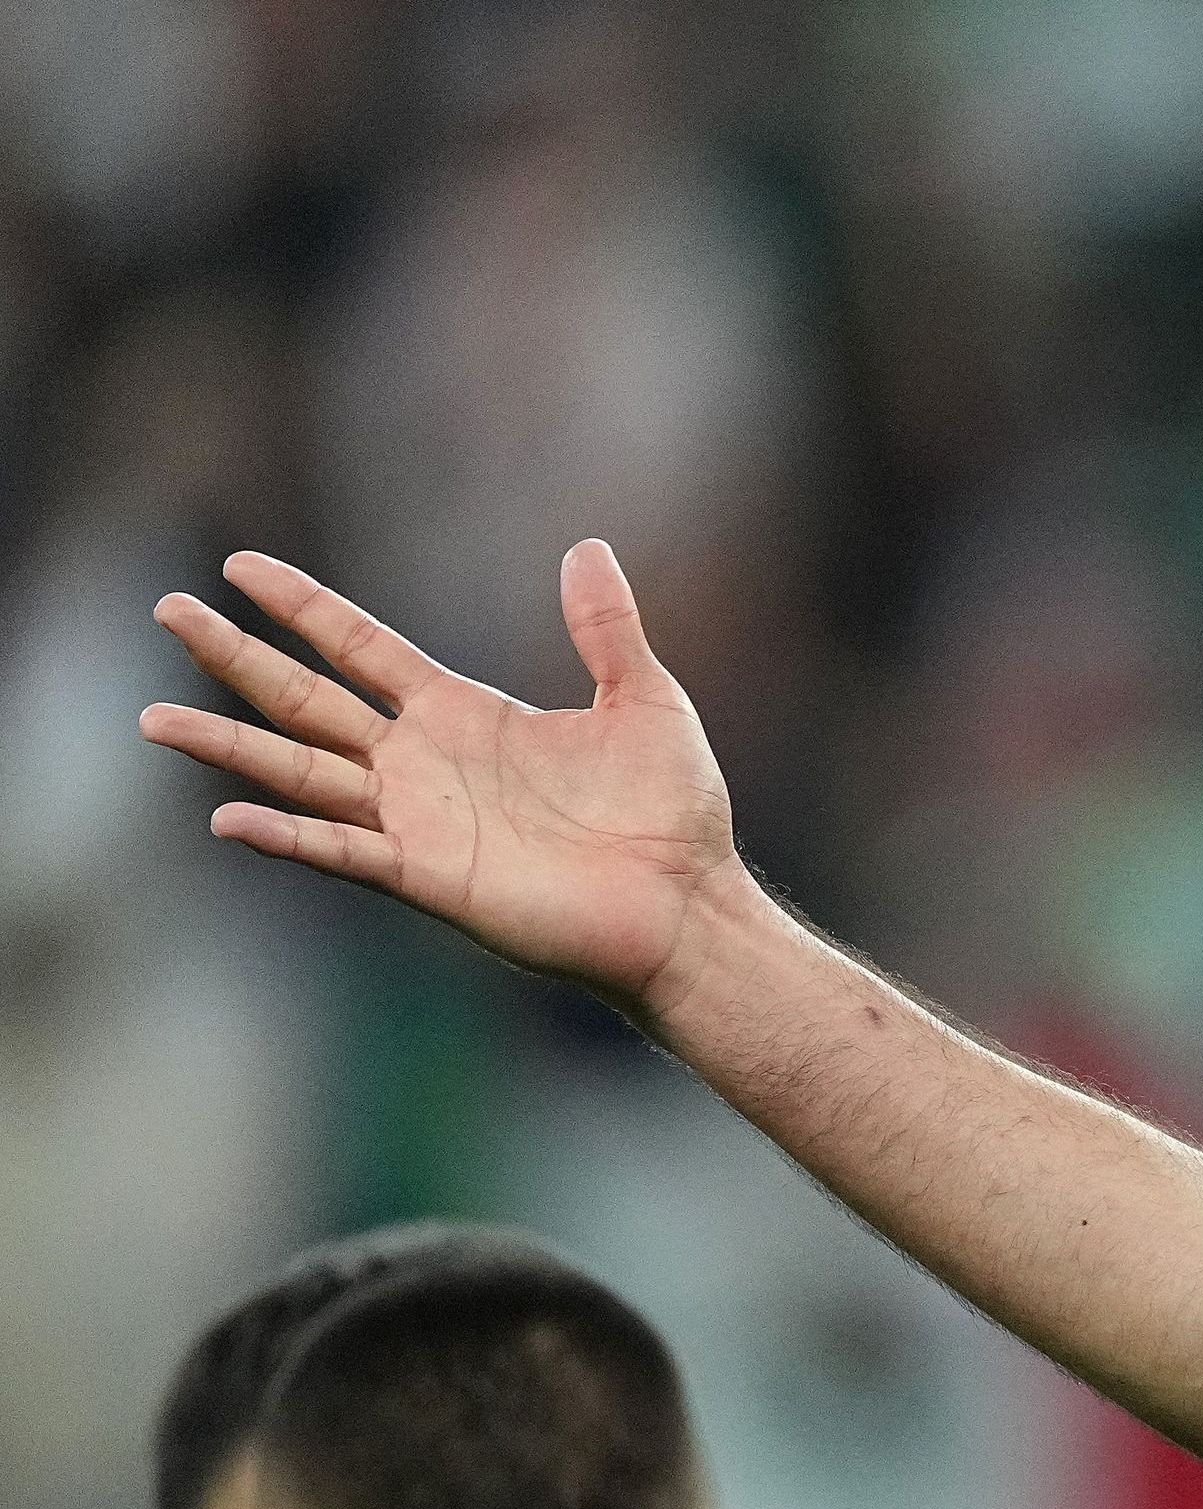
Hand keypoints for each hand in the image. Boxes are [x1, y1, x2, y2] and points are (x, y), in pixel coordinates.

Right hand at [142, 541, 745, 1008]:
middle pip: (304, 697)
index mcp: (461, 713)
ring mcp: (416, 820)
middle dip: (235, 656)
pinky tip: (228, 817)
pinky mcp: (428, 876)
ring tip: (151, 717)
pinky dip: (286, 836)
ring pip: (299, 770)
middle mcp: (422, 762)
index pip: (358, 646)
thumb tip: (588, 546)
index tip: (238, 565)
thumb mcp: (643, 700)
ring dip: (226, 745)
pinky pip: (341, 850)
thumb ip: (605, 629)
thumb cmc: (672, 814)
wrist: (688, 905)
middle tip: (164, 607)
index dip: (301, 606)